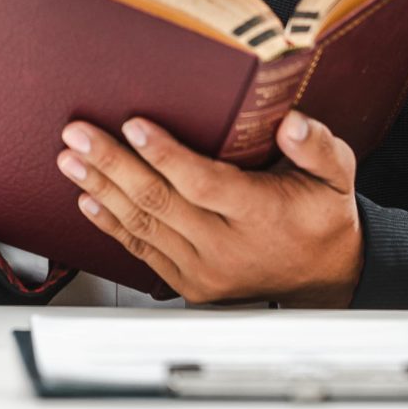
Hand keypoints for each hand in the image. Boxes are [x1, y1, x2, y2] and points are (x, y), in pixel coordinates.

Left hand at [59, 112, 362, 306]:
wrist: (324, 276)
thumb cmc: (322, 218)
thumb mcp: (337, 177)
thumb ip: (318, 147)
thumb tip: (292, 125)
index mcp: (261, 214)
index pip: (204, 183)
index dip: (166, 155)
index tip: (134, 126)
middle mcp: (227, 245)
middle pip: (159, 202)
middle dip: (112, 164)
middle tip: (78, 135)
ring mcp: (205, 269)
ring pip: (143, 226)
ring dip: (101, 190)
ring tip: (70, 160)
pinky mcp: (190, 283)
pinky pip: (143, 252)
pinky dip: (110, 225)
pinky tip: (87, 200)